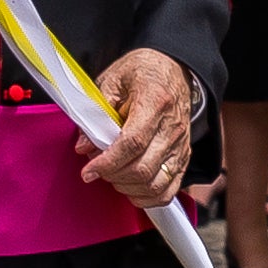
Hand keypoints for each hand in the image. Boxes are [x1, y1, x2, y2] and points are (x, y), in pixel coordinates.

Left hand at [79, 48, 197, 205]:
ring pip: (156, 184)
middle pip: (143, 168)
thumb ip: (96, 113)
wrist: (173, 69)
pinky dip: (147, 197)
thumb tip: (84, 146)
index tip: (89, 171)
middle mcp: (173, 127)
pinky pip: (169, 190)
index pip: (132, 142)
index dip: (107, 162)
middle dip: (113, 176)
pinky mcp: (183, 157)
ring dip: (128, 188)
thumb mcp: (112, 81)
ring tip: (113, 176)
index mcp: (155, 102)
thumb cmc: (142, 73)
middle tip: (97, 170)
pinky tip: (131, 189)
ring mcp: (181, 145)